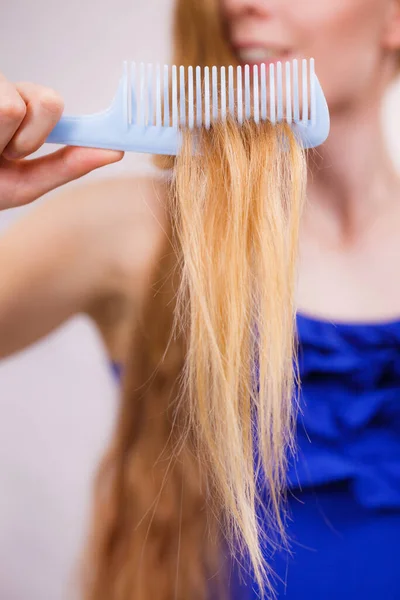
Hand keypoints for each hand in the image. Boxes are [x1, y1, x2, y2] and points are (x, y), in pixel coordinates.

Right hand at [0, 73, 123, 209]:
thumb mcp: (26, 183)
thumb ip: (67, 166)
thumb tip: (114, 152)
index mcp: (22, 114)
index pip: (52, 105)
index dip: (70, 119)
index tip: (91, 136)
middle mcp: (3, 92)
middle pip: (46, 101)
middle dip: (28, 138)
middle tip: (4, 152)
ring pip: (13, 103)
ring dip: (1, 136)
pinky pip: (1, 103)